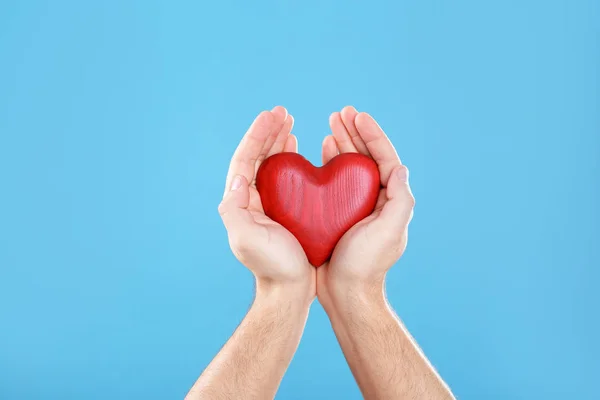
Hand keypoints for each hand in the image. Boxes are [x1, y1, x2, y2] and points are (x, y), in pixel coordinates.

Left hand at [218, 107, 314, 298]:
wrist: (289, 290)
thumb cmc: (272, 266)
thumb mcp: (247, 240)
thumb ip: (235, 209)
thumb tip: (237, 177)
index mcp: (240, 202)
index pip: (244, 159)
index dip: (257, 136)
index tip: (272, 117)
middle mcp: (250, 199)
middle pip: (256, 156)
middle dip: (268, 132)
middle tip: (283, 113)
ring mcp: (267, 203)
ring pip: (269, 163)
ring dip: (278, 141)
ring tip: (289, 123)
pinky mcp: (283, 209)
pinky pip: (284, 177)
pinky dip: (288, 158)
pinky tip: (297, 149)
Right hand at [317, 106, 414, 299]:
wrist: (344, 292)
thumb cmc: (365, 265)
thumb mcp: (388, 232)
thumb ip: (400, 200)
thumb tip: (400, 167)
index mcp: (390, 199)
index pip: (384, 158)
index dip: (372, 134)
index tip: (357, 115)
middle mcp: (375, 198)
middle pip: (366, 156)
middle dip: (354, 132)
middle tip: (340, 113)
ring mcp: (356, 204)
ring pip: (350, 165)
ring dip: (342, 142)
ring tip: (329, 125)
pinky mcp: (338, 210)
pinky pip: (335, 179)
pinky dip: (330, 161)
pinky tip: (322, 149)